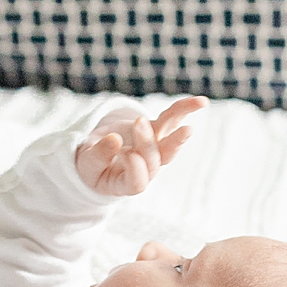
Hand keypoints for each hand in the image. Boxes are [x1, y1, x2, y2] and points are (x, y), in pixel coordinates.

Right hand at [74, 97, 204, 196]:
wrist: (98, 156)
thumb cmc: (90, 165)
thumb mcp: (86, 164)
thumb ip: (98, 156)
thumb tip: (114, 140)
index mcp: (125, 183)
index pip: (138, 182)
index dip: (136, 169)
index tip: (126, 154)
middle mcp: (144, 169)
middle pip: (155, 160)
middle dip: (148, 141)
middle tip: (137, 123)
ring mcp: (154, 150)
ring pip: (169, 142)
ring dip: (178, 135)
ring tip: (188, 129)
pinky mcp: (156, 130)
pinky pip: (171, 120)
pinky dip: (184, 109)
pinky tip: (201, 102)